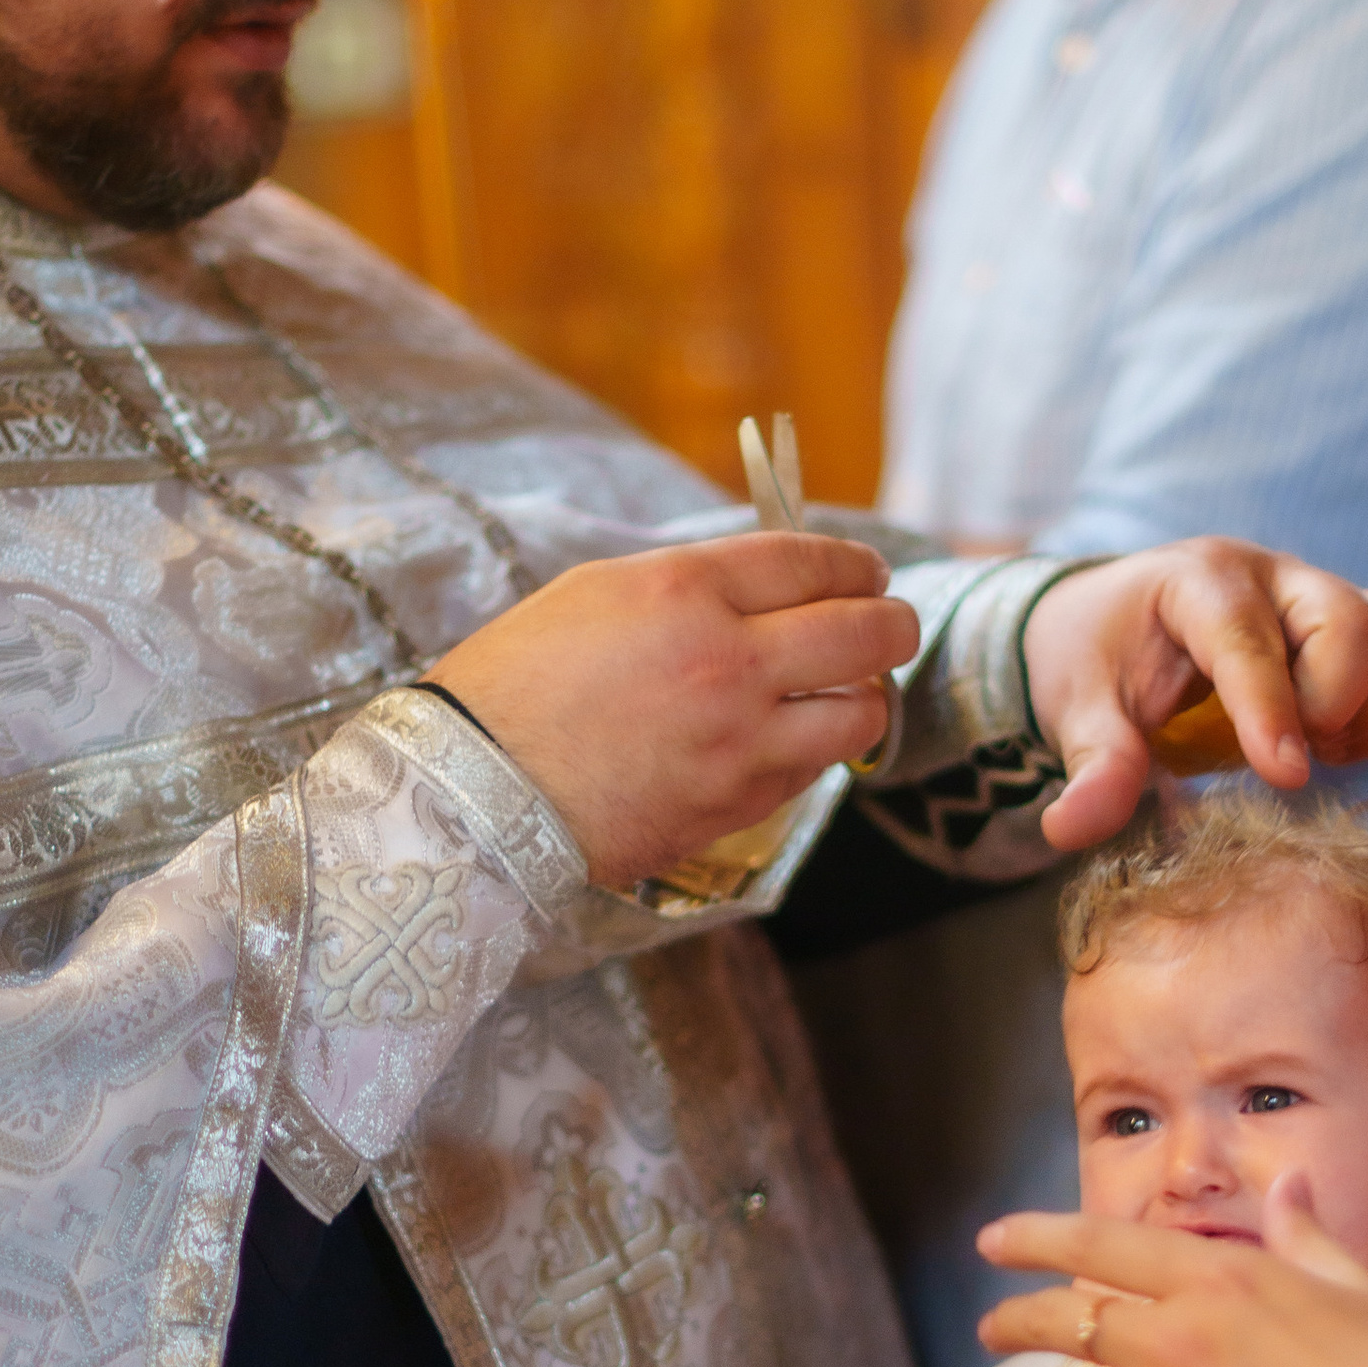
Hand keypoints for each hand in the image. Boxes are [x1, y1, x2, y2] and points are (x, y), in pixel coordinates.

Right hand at [430, 534, 918, 885]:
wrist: (475, 791)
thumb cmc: (518, 683)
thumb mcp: (596, 593)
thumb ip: (690, 584)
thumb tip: (764, 586)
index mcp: (685, 589)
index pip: (812, 562)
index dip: (854, 566)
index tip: (866, 574)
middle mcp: (728, 660)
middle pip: (864, 633)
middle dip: (893, 624)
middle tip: (891, 626)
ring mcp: (740, 739)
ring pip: (859, 712)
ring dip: (864, 697)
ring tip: (847, 692)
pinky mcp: (736, 804)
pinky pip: (811, 770)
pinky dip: (813, 750)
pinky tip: (789, 740)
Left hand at [968, 1177, 1367, 1366]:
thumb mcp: (1362, 1286)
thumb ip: (1307, 1237)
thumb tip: (1291, 1184)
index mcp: (1223, 1280)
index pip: (1102, 1245)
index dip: (1037, 1241)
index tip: (993, 1244)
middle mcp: (1177, 1342)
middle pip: (1066, 1323)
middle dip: (1014, 1323)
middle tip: (991, 1332)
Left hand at [1019, 545, 1367, 850]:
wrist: (1115, 625)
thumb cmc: (1096, 663)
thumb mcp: (1076, 712)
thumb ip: (1091, 767)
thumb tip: (1069, 830)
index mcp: (1197, 582)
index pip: (1247, 638)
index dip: (1271, 708)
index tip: (1286, 778)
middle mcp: (1270, 576)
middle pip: (1350, 621)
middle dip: (1332, 704)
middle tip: (1282, 758)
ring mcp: (1318, 595)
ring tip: (1321, 749)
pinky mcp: (1350, 625)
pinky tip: (1335, 745)